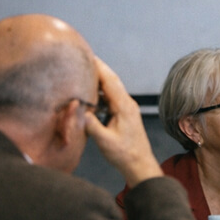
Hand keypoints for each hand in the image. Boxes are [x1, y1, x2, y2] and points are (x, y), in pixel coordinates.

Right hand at [84, 56, 162, 186]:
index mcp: (124, 107)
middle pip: (111, 81)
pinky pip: (112, 98)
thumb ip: (92, 125)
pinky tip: (91, 93)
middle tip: (84, 58)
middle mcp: (127, 104)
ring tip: (84, 72)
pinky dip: (101, 92)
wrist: (139, 163)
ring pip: (112, 88)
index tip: (88, 56)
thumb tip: (79, 110)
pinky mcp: (125, 114)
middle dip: (98, 69)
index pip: (110, 81)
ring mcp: (127, 108)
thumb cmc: (124, 154)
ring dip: (99, 80)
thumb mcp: (104, 141)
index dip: (99, 68)